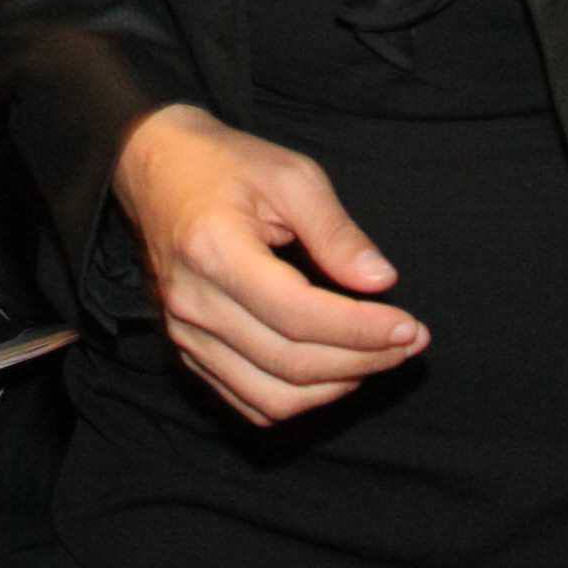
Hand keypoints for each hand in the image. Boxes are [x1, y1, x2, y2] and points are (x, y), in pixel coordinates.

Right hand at [110, 104, 418, 424]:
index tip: (410, 327)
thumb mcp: (291, 176)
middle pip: (290, 363)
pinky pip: (249, 402)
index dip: (362, 330)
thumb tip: (381, 282)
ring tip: (376, 358)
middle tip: (409, 344)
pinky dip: (299, 399)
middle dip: (363, 360)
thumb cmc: (227, 165)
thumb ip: (336, 231)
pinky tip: (334, 371)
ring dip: (335, 388)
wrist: (157, 169)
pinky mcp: (188, 350)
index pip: (300, 316)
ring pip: (272, 397)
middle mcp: (194, 303)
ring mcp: (186, 334)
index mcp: (215, 251)